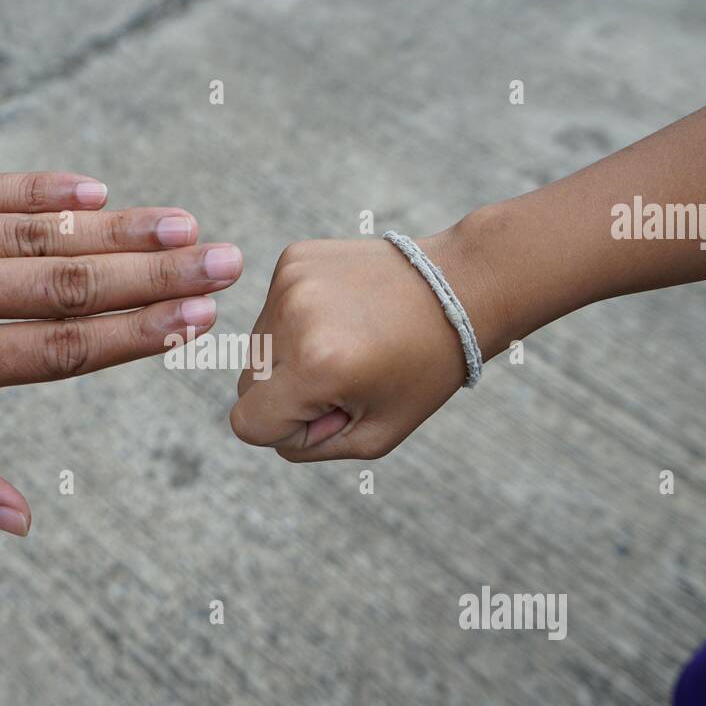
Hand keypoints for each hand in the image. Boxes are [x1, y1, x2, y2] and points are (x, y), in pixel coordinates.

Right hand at [229, 223, 505, 461]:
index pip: (246, 424)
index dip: (284, 431)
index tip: (329, 413)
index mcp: (317, 366)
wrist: (458, 288)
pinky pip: (270, 312)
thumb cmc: (423, 371)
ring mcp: (290, 281)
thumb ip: (307, 447)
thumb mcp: (376, 437)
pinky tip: (342, 314)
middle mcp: (295, 318)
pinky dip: (298, 322)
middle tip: (345, 377)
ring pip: (256, 348)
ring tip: (347, 342)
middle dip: (286, 394)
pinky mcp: (293, 258)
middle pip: (247, 385)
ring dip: (291, 356)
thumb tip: (265, 422)